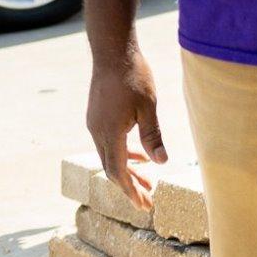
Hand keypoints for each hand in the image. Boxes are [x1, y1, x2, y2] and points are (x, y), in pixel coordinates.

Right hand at [87, 41, 165, 208]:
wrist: (112, 51)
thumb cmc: (133, 75)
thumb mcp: (148, 107)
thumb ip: (153, 136)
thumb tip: (161, 163)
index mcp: (110, 133)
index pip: (118, 172)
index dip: (130, 191)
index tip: (143, 205)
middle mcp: (97, 132)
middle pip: (112, 168)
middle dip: (129, 186)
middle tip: (147, 201)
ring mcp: (95, 123)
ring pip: (110, 155)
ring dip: (127, 169)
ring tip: (147, 181)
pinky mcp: (97, 115)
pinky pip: (109, 142)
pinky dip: (123, 153)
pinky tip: (139, 155)